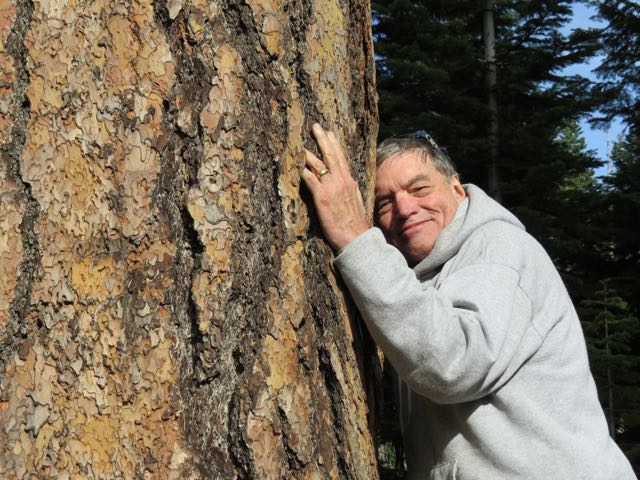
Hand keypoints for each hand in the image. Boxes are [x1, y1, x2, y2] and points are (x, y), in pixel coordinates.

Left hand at [301, 123, 368, 250]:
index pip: (341, 158)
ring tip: (299, 144)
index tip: (330, 133)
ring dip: (308, 153)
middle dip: (323, 139)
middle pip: (331, 155)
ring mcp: (331, 188)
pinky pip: (310, 179)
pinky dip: (302, 171)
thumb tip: (349, 184)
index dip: (334, 145)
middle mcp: (342, 181)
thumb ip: (351, 191)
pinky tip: (295, 166)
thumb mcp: (357, 202)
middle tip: (316, 126)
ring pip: (318, 164)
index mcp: (350, 182)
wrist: (356, 238)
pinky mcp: (321, 197)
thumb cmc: (355, 224)